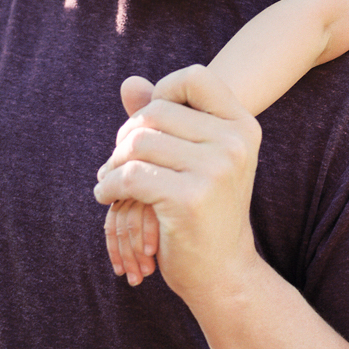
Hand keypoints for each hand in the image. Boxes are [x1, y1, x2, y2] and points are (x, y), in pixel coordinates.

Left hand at [94, 66, 262, 304]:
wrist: (222, 271)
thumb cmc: (204, 208)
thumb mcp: (195, 157)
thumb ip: (165, 117)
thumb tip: (129, 81)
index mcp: (243, 125)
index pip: (195, 77)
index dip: (163, 90)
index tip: (150, 123)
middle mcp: (235, 143)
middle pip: (157, 111)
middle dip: (127, 135)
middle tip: (119, 160)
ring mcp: (216, 170)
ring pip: (139, 143)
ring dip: (112, 162)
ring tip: (110, 179)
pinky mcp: (189, 199)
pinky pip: (129, 176)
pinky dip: (107, 186)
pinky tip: (105, 196)